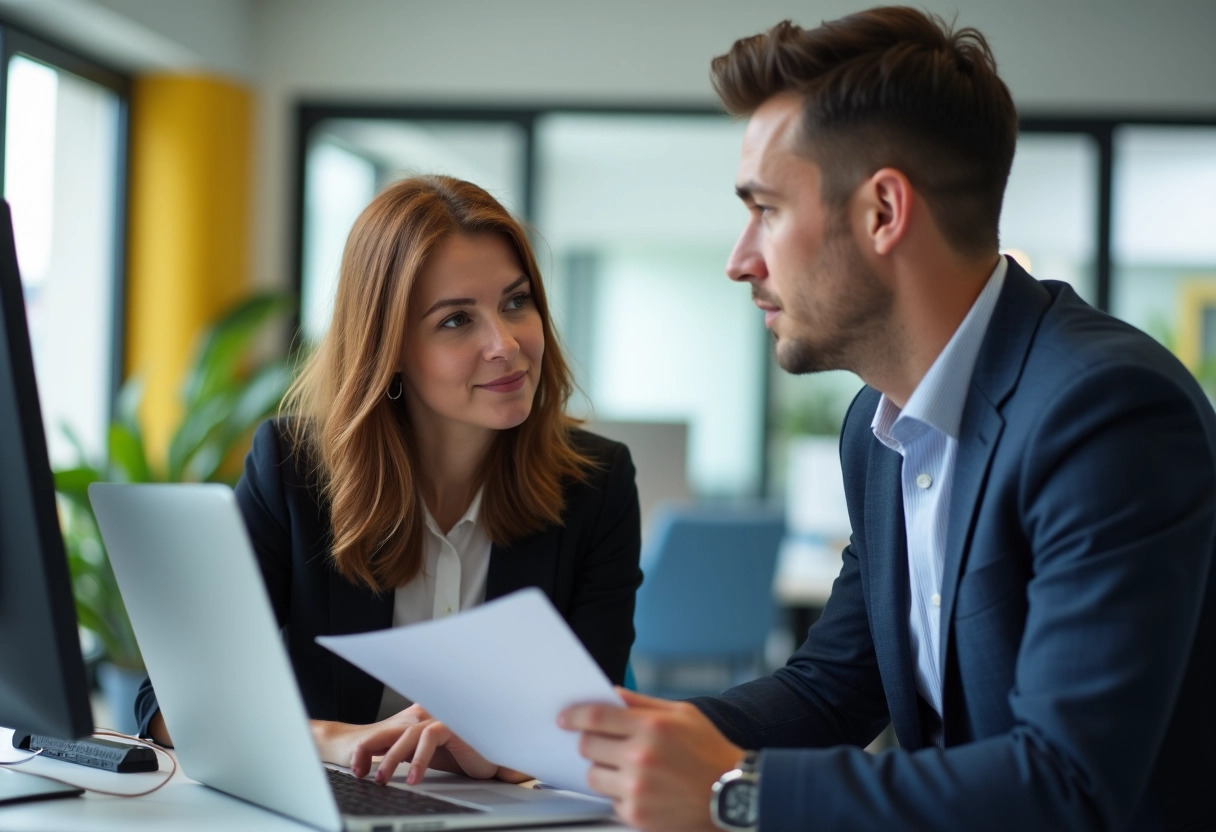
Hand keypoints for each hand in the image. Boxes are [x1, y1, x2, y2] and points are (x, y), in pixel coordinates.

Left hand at [313, 705, 530, 785]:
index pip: (387, 734)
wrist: (496, 755)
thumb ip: (411, 758)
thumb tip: (385, 773)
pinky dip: (419, 759)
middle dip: (370, 749)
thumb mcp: (430, 760)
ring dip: (392, 758)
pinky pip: (429, 738)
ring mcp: (439, 720)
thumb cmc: (465, 757)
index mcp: (418, 725)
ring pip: (407, 735)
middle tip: (359, 772)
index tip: (357, 770)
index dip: (368, 749)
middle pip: (391, 730)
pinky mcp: (453, 725)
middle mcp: (426, 718)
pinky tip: (413, 778)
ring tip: (381, 778)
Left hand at [559, 688, 742, 831]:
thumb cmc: (710, 750)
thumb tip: (610, 694)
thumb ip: (641, 703)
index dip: (574, 715)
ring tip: (624, 767)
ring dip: (601, 768)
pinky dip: (618, 793)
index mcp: (651, 726)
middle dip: (589, 742)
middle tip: (601, 743)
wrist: (734, 794)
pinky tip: (640, 788)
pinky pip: (609, 800)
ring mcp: (637, 789)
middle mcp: (641, 757)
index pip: (596, 717)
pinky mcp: (637, 815)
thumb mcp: (681, 713)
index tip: (564, 718)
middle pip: (587, 746)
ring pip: (593, 775)